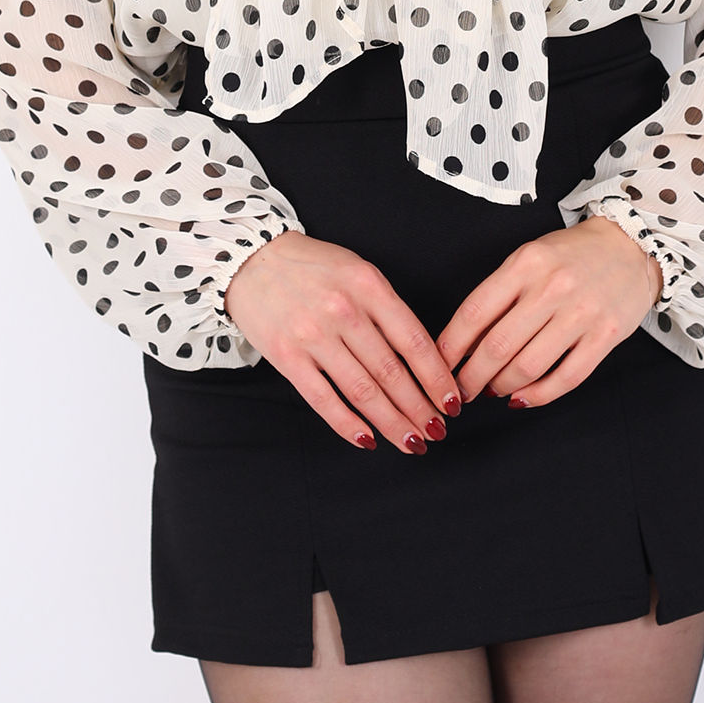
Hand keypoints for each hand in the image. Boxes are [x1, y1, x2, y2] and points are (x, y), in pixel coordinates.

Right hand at [221, 230, 461, 453]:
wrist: (250, 260)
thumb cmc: (313, 267)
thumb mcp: (359, 272)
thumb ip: (388, 309)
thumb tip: (423, 360)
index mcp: (369, 286)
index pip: (414, 342)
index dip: (437, 378)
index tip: (453, 402)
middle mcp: (343, 311)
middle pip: (392, 373)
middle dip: (420, 409)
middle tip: (437, 432)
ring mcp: (313, 335)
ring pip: (363, 391)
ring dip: (392, 422)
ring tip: (412, 442)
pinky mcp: (287, 357)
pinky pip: (324, 400)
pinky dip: (348, 424)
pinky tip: (368, 440)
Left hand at [434, 216, 664, 409]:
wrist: (630, 245)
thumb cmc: (570, 255)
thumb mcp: (528, 258)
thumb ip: (499, 294)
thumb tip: (464, 342)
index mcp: (526, 264)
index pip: (475, 312)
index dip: (450, 346)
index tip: (439, 364)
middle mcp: (553, 288)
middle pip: (497, 345)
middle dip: (471, 376)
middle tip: (461, 389)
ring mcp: (582, 313)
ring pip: (528, 366)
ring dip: (501, 387)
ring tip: (492, 391)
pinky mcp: (607, 336)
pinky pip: (566, 378)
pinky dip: (538, 395)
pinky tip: (522, 398)